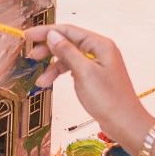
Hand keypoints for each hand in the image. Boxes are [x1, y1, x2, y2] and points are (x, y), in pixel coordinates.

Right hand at [24, 24, 149, 143]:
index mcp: (100, 44)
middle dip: (48, 49)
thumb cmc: (108, 99)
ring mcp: (98, 63)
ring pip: (70, 57)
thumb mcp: (84, 73)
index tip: (28, 35)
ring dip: (53, 66)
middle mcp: (99, 50)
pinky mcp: (96, 76)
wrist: (126, 125)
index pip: (69, 30)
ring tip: (40, 79)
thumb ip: (67, 51)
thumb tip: (52, 34)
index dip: (47, 32)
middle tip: (30, 55)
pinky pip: (74, 68)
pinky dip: (62, 74)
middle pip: (68, 42)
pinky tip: (51, 82)